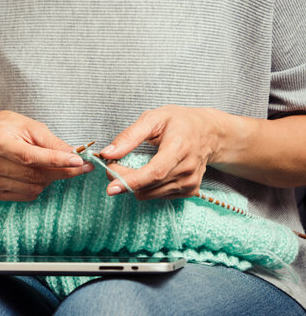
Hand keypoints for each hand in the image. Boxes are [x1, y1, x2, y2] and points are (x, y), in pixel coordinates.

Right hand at [0, 110, 93, 200]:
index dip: (56, 160)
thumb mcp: (31, 127)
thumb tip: (73, 155)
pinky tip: (35, 173)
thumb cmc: (11, 129)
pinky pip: (27, 196)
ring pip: (33, 188)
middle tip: (78, 165)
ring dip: (49, 179)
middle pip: (34, 175)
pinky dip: (38, 186)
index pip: (30, 156)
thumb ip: (52, 142)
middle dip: (61, 171)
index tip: (79, 161)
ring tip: (48, 165)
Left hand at [100, 105, 221, 199]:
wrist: (209, 133)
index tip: (110, 184)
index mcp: (179, 147)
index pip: (154, 172)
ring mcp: (190, 182)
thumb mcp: (152, 119)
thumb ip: (129, 136)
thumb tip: (107, 153)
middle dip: (124, 180)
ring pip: (150, 194)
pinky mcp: (190, 191)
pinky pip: (158, 196)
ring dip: (134, 185)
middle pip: (149, 186)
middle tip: (113, 167)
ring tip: (129, 167)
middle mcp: (187, 169)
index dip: (131, 181)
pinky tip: (147, 173)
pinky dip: (146, 187)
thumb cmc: (178, 122)